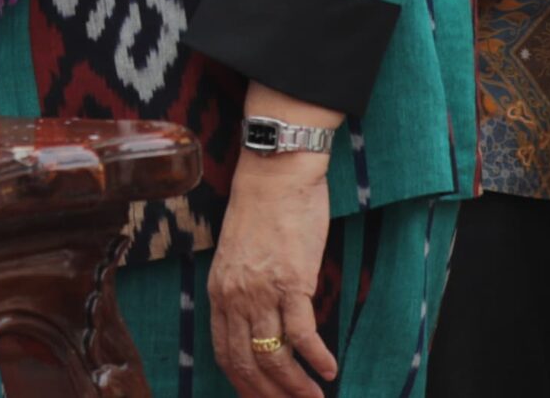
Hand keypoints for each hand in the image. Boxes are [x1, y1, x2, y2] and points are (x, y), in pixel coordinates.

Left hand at [209, 153, 335, 397]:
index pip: (224, 352)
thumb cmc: (261, 210)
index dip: (243, 383)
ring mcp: (261, 290)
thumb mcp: (239, 256)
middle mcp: (235, 296)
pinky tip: (330, 370)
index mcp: (219, 290)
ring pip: (274, 355)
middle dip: (269, 394)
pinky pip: (302, 333)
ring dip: (296, 386)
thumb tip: (260, 323)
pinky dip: (317, 358)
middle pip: (246, 362)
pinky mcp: (291, 281)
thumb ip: (243, 290)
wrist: (275, 173)